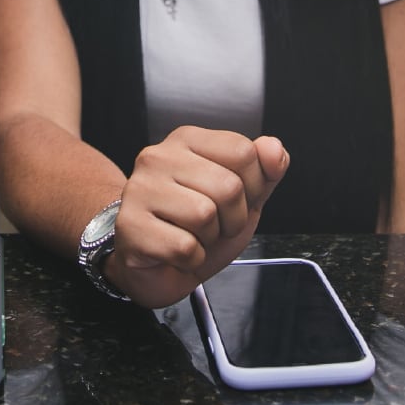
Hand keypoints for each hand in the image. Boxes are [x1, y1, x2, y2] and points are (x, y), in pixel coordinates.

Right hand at [104, 125, 288, 307]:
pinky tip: (176, 252)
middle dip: (231, 219)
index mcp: (186, 140)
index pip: (243, 151)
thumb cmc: (194, 226)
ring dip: (209, 239)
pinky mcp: (130, 225)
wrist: (156, 264)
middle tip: (211, 225)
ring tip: (192, 235)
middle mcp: (158, 157)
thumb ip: (263, 171)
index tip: (233, 200)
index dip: (252, 186)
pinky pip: (184, 247)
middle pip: (228, 186)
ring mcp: (139, 189)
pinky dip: (190, 259)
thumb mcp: (240, 196)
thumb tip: (274, 149)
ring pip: (204, 215)